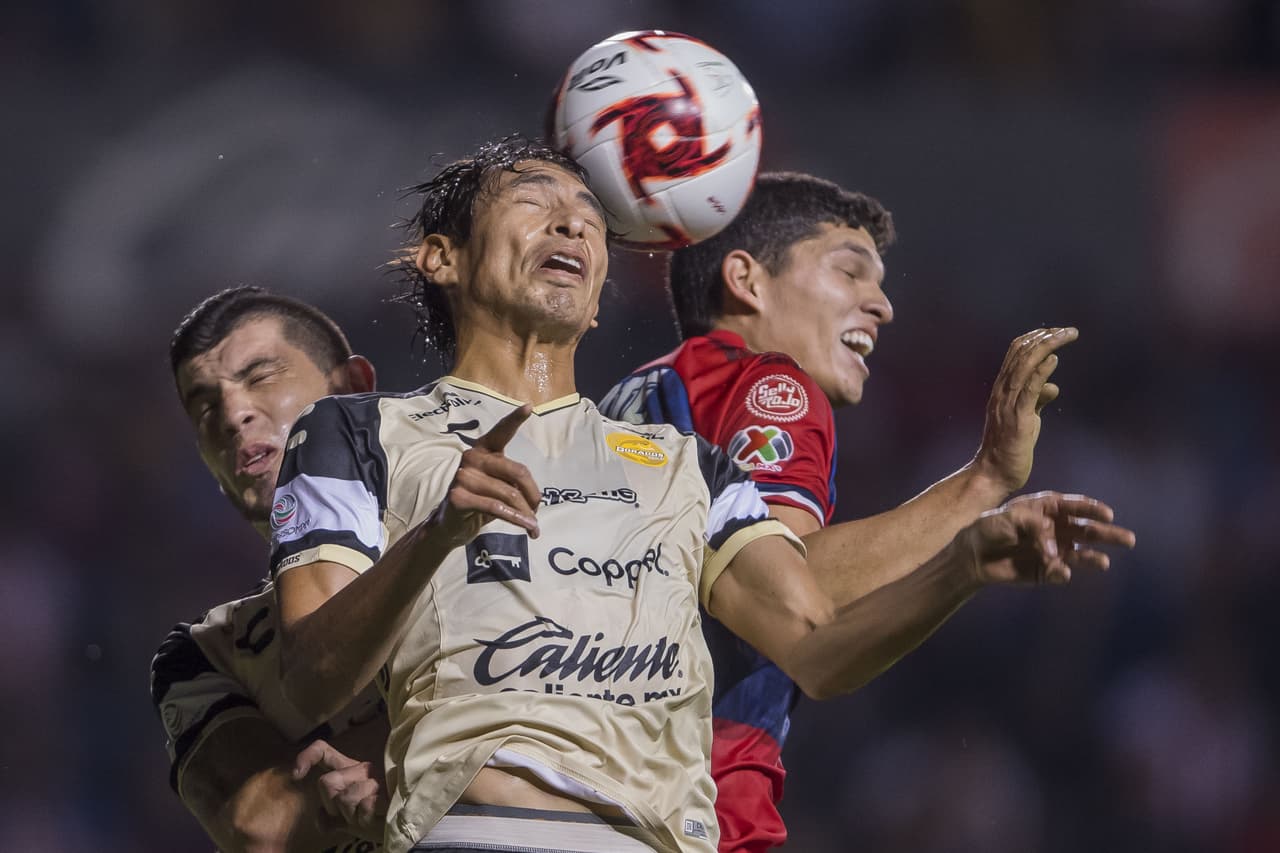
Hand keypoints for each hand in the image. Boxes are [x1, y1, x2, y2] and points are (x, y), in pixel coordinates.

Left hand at [293, 738, 384, 838]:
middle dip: (333, 806)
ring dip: (352, 816)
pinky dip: (366, 818)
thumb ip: (330, 818)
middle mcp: (362, 769)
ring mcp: (375, 780)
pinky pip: (365, 805)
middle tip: (351, 815)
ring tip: (366, 818)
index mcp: (349, 770)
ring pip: (344, 798)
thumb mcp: (347, 820)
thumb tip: (320, 818)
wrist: (405, 826)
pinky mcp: (388, 792)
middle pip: (327, 783)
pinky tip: (377, 818)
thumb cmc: (375, 820)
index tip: (297, 775)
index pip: (323, 751)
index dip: (306, 758)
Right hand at [428, 404, 541, 545]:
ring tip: (533, 526)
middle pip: (516, 471)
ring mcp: (463, 476)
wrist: (449, 527)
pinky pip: (496, 508)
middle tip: (537, 510)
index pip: (501, 432)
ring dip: (526, 513)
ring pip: (509, 493)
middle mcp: (472, 457)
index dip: (515, 419)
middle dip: (533, 494)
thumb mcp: (499, 488)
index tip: (529, 407)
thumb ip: (514, 484)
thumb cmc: (480, 503)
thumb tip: (535, 498)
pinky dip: (516, 520)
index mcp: (483, 450)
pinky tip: (528, 529)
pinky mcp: (459, 497)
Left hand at [960, 491, 1135, 585]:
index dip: (1093, 509)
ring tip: (1103, 563)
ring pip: (1081, 554)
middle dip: (1108, 534)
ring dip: (1093, 558)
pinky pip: (1061, 572)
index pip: (1075, 506)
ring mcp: (1054, 550)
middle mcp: (1056, 528)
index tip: (1108, 515)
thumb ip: (1035, 527)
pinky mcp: (1047, 570)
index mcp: (1047, 508)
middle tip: (1129, 540)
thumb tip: (1055, 551)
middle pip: (1088, 530)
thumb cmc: (990, 529)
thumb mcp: (1008, 518)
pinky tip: (1062, 572)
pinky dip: (1063, 572)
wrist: (974, 555)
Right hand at [972, 327, 1077, 493]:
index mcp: (1003, 389)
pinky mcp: (1017, 417)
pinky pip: (1028, 388)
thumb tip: (1053, 386)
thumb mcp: (1027, 418)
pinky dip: (1040, 371)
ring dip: (1047, 346)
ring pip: (1024, 364)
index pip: (1015, 352)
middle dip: (1046, 336)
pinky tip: (1054, 360)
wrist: (994, 472)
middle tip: (1069, 331)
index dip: (1035, 338)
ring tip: (1067, 335)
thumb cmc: (1010, 447)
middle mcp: (1002, 391)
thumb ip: (1037, 400)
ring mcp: (1007, 403)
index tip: (1056, 332)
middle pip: (1021, 352)